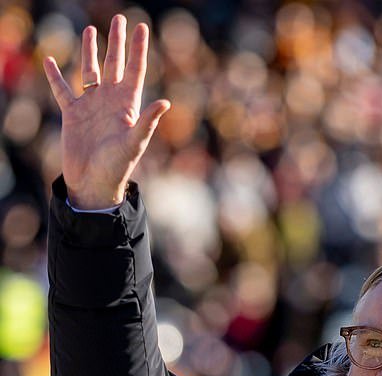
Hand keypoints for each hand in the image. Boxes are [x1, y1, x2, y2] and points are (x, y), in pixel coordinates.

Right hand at [43, 15, 169, 208]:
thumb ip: (147, 122)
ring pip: (90, 70)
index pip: (134, 70)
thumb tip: (165, 102)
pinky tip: (50, 60)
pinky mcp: (73, 114)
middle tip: (119, 19)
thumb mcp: (133, 143)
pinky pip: (62, 89)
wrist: (93, 184)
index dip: (138, 49)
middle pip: (114, 64)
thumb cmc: (116, 167)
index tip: (141, 27)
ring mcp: (91, 106)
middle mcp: (110, 101)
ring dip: (90, 51)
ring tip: (90, 31)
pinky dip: (55, 75)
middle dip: (117, 42)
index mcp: (127, 106)